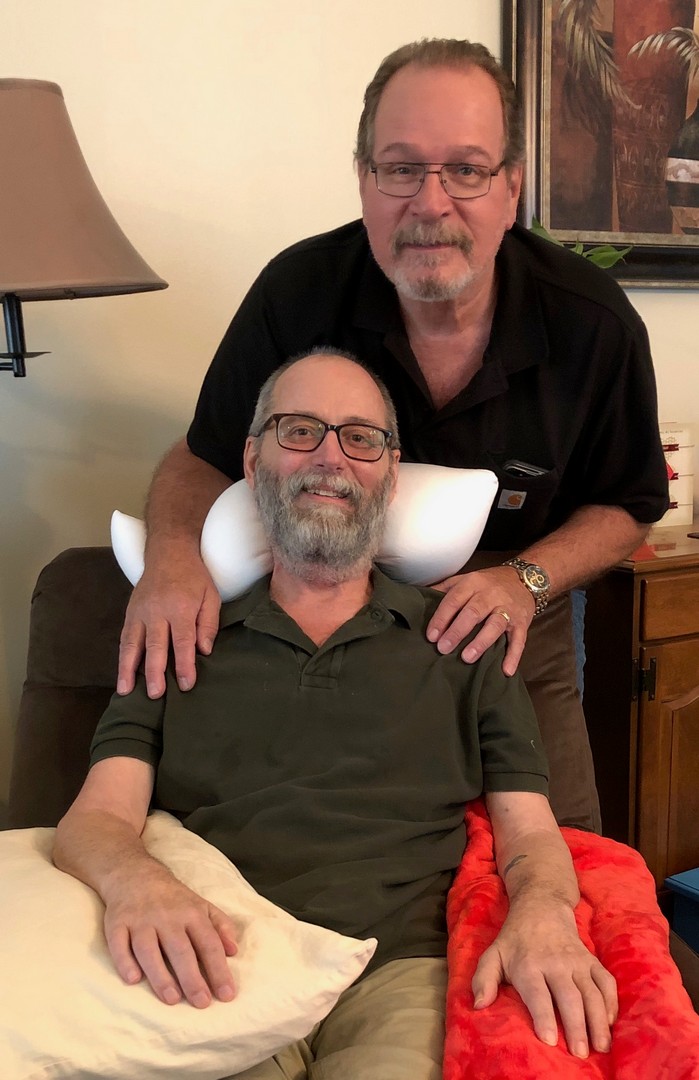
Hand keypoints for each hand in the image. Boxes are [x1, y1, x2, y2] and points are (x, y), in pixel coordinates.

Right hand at [103, 869, 237, 1007]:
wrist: (135, 874)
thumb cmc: (174, 898)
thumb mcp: (201, 906)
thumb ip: (220, 926)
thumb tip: (234, 951)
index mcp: (191, 913)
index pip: (209, 944)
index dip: (219, 970)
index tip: (227, 995)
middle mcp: (167, 917)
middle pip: (180, 950)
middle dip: (192, 978)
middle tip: (202, 1003)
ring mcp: (140, 920)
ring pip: (149, 950)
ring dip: (160, 975)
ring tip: (172, 999)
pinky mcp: (117, 923)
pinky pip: (119, 944)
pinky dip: (124, 961)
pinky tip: (133, 979)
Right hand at [117, 552, 220, 698]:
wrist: (169, 552)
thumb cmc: (194, 577)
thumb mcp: (211, 596)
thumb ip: (208, 624)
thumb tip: (204, 651)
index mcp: (181, 607)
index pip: (182, 641)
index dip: (184, 664)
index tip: (186, 684)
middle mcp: (157, 611)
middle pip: (155, 645)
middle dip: (155, 672)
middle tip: (155, 694)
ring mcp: (140, 612)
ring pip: (132, 644)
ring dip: (128, 669)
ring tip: (125, 691)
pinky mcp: (130, 612)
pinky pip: (124, 638)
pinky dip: (122, 657)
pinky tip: (121, 674)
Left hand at [427, 566, 533, 674]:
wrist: (525, 578)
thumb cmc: (488, 583)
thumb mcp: (466, 579)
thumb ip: (444, 588)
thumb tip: (419, 596)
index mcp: (473, 583)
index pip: (454, 600)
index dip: (442, 618)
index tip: (431, 636)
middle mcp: (490, 595)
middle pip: (473, 612)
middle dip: (457, 631)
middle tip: (443, 648)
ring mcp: (508, 609)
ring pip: (495, 624)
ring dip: (481, 641)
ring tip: (467, 657)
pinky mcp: (522, 622)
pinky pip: (519, 639)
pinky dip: (514, 655)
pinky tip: (506, 670)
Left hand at [472, 903, 617, 1057]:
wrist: (541, 906)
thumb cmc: (514, 940)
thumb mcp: (493, 954)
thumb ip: (483, 980)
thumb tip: (478, 1005)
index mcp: (528, 965)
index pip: (537, 993)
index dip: (543, 1016)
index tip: (549, 1040)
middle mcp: (555, 963)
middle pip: (569, 997)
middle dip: (576, 1026)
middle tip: (579, 1054)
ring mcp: (577, 961)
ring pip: (592, 992)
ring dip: (598, 1020)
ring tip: (601, 1047)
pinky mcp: (592, 961)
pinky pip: (606, 982)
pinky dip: (611, 1002)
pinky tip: (611, 1023)